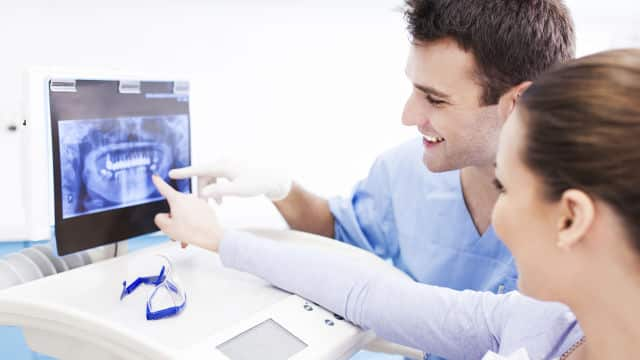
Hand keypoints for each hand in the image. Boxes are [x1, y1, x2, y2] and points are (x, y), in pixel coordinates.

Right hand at [152, 175, 222, 251]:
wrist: (212, 236)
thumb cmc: (191, 231)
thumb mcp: (167, 227)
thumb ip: (159, 219)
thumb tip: (163, 216)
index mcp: (177, 199)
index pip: (164, 189)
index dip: (158, 183)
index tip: (155, 177)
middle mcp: (189, 198)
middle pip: (175, 206)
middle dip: (173, 218)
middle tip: (174, 231)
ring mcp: (198, 202)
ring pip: (186, 213)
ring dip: (183, 223)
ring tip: (185, 236)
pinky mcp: (206, 208)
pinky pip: (195, 215)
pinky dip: (193, 223)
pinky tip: (193, 233)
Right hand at [169, 158, 291, 201]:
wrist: (272, 179)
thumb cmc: (256, 183)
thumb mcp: (237, 190)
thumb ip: (219, 191)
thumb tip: (203, 194)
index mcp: (223, 166)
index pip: (199, 169)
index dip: (184, 172)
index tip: (171, 174)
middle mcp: (224, 163)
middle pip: (204, 176)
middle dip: (202, 190)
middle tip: (203, 205)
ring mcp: (228, 166)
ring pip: (211, 179)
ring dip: (211, 191)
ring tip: (216, 205)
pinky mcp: (232, 171)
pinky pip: (218, 179)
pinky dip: (217, 189)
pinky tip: (221, 200)